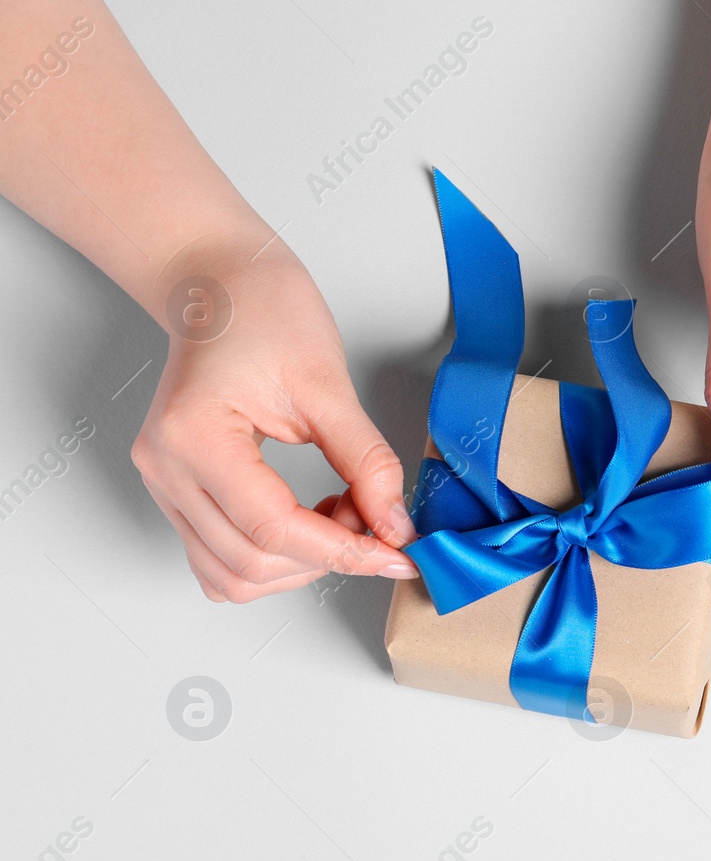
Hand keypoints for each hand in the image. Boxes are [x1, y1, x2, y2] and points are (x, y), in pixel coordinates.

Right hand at [132, 238, 417, 601]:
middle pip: (252, 562)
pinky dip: (271, 559)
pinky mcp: (178, 490)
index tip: (396, 553)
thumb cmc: (265, 312)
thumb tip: (395, 525)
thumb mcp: (330, 384)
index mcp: (194, 437)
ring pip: (233, 575)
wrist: (222, 285)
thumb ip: (366, 461)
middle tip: (375, 517)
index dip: (345, 551)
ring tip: (342, 512)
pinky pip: (220, 559)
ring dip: (299, 565)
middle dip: (327, 556)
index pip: (273, 529)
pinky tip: (308, 520)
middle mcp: (167, 469)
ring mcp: (164, 484)